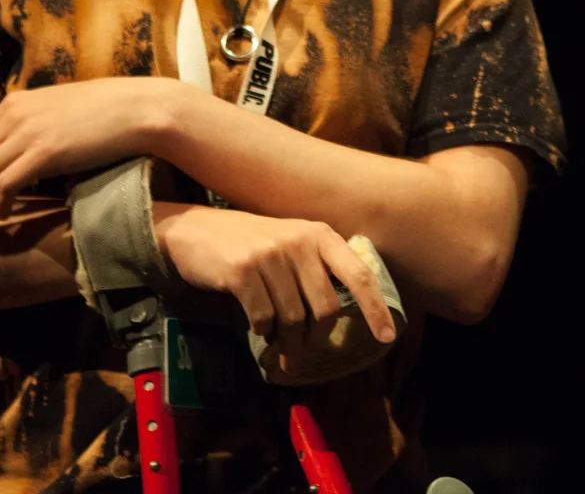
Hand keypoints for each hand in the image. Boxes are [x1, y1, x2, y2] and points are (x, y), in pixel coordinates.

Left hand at [0, 77, 181, 233]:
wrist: (137, 108)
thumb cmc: (105, 112)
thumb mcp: (57, 111)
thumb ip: (32, 125)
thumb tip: (17, 151)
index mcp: (15, 103)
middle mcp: (15, 114)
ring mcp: (28, 131)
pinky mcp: (44, 150)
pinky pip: (5, 182)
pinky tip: (1, 215)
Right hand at [153, 204, 398, 367]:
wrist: (197, 230)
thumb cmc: (251, 243)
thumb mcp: (292, 243)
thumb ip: (318, 268)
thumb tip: (342, 313)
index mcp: (320, 235)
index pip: (359, 274)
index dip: (375, 308)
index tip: (387, 335)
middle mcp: (300, 241)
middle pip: (326, 308)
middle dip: (316, 339)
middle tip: (302, 355)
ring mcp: (271, 255)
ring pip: (294, 318)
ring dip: (287, 342)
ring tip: (280, 350)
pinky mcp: (243, 271)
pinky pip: (263, 318)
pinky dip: (262, 331)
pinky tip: (256, 328)